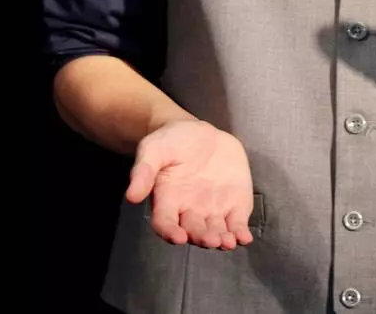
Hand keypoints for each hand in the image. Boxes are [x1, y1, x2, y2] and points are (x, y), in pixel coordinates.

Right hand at [125, 118, 254, 249]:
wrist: (199, 133)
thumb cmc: (171, 142)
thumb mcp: (153, 149)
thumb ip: (144, 171)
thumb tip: (131, 196)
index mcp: (167, 201)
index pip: (165, 223)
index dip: (170, 232)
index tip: (178, 237)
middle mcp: (189, 211)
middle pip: (194, 231)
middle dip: (202, 237)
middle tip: (210, 239)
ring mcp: (212, 209)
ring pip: (216, 231)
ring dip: (222, 239)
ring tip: (227, 241)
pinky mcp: (234, 202)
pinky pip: (236, 221)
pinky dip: (240, 232)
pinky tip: (244, 238)